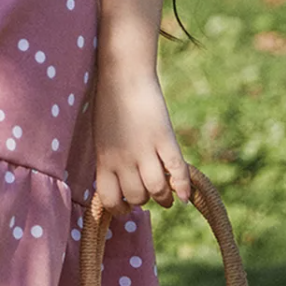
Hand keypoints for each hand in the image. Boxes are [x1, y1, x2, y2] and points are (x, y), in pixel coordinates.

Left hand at [93, 71, 190, 212]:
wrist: (123, 75)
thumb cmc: (109, 104)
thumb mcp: (102, 136)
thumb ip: (109, 160)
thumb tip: (119, 183)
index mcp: (104, 160)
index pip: (110, 199)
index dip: (119, 209)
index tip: (125, 207)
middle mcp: (123, 159)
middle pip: (137, 197)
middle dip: (144, 201)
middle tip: (148, 194)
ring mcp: (145, 150)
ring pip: (156, 190)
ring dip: (163, 197)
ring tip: (166, 196)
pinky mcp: (164, 138)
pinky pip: (176, 169)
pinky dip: (183, 186)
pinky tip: (184, 196)